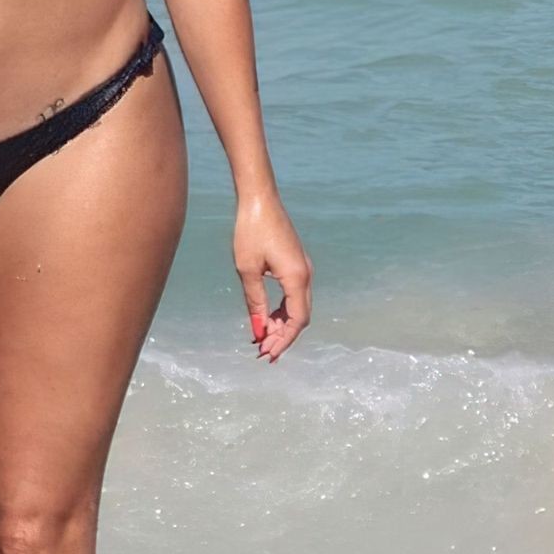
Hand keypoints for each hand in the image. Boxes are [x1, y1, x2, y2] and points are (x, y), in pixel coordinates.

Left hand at [233, 192, 311, 362]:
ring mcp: (303, 268)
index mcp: (297, 277)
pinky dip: (282, 310)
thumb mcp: (247, 270)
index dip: (283, 340)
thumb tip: (258, 331)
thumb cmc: (250, 231)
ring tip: (262, 339)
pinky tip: (266, 318)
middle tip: (262, 352)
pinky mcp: (296, 264)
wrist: (260, 199)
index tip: (266, 354)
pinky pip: (294, 295)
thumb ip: (255, 302)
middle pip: (301, 317)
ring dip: (282, 325)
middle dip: (283, 337)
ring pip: (298, 307)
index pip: (297, 320)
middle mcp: (306, 274)